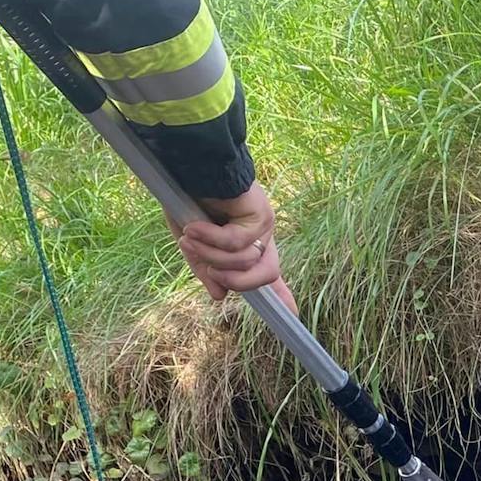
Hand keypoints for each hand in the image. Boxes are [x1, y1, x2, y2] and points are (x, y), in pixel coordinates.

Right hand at [169, 181, 297, 313]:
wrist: (187, 166)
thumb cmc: (188, 200)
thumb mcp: (193, 243)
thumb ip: (205, 268)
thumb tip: (219, 297)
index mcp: (248, 245)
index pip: (270, 274)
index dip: (283, 295)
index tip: (294, 314)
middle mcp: (261, 237)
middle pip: (265, 276)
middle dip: (235, 280)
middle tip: (210, 270)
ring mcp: (263, 225)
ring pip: (246, 261)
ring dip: (212, 255)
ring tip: (190, 236)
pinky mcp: (261, 214)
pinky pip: (237, 242)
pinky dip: (211, 238)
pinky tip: (194, 226)